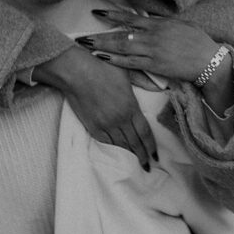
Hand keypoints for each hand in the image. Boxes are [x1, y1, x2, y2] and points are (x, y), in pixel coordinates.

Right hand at [32, 46, 157, 170]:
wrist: (76, 72)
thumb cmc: (101, 68)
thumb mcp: (127, 72)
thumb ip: (142, 81)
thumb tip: (157, 86)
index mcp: (131, 107)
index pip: (145, 133)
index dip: (151, 147)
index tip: (156, 156)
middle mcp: (119, 119)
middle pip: (134, 143)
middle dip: (142, 156)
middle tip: (147, 166)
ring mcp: (105, 124)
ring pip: (120, 145)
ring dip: (128, 155)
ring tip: (135, 163)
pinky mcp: (92, 126)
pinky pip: (105, 142)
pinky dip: (113, 149)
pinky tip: (118, 153)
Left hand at [76, 8, 217, 82]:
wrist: (208, 60)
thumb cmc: (198, 41)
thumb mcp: (180, 24)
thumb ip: (162, 22)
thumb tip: (148, 20)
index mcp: (158, 23)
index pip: (129, 18)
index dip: (111, 15)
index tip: (96, 13)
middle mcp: (152, 35)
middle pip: (120, 34)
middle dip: (100, 36)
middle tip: (82, 37)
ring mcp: (152, 51)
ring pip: (122, 48)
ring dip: (103, 48)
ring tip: (87, 47)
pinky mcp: (154, 65)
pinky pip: (130, 63)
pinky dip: (115, 61)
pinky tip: (103, 59)